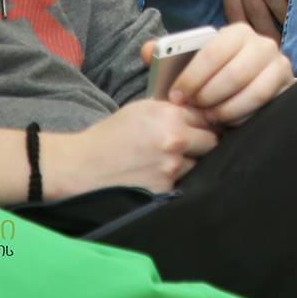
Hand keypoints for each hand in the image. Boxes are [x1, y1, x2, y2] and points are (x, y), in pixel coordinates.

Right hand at [57, 96, 215, 195]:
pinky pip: (182, 180)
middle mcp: (175, 140)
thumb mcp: (142, 108)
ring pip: (199, 163)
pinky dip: (175, 177)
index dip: (204, 120)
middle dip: (204, 141)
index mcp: (170, 115)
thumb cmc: (111, 134)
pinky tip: (158, 172)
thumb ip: (173, 109)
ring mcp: (172, 167)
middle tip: (191, 142)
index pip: (206, 115)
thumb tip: (199, 111)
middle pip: (212, 141)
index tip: (202, 124)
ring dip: (190, 160)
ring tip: (167, 159)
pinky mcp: (165, 188)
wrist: (84, 166)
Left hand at [152, 22, 295, 126]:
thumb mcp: (190, 65)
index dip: (192, 76)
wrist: (246, 88)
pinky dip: (244, 116)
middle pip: (235, 73)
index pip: (213, 52)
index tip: (176, 96)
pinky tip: (229, 121)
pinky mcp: (288, 87)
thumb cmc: (212, 76)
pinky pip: (265, 105)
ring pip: (253, 91)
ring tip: (210, 117)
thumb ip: (166, 56)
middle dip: (210, 96)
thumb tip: (147, 51)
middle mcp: (263, 44)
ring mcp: (279, 65)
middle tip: (194, 110)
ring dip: (227, 109)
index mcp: (237, 32)